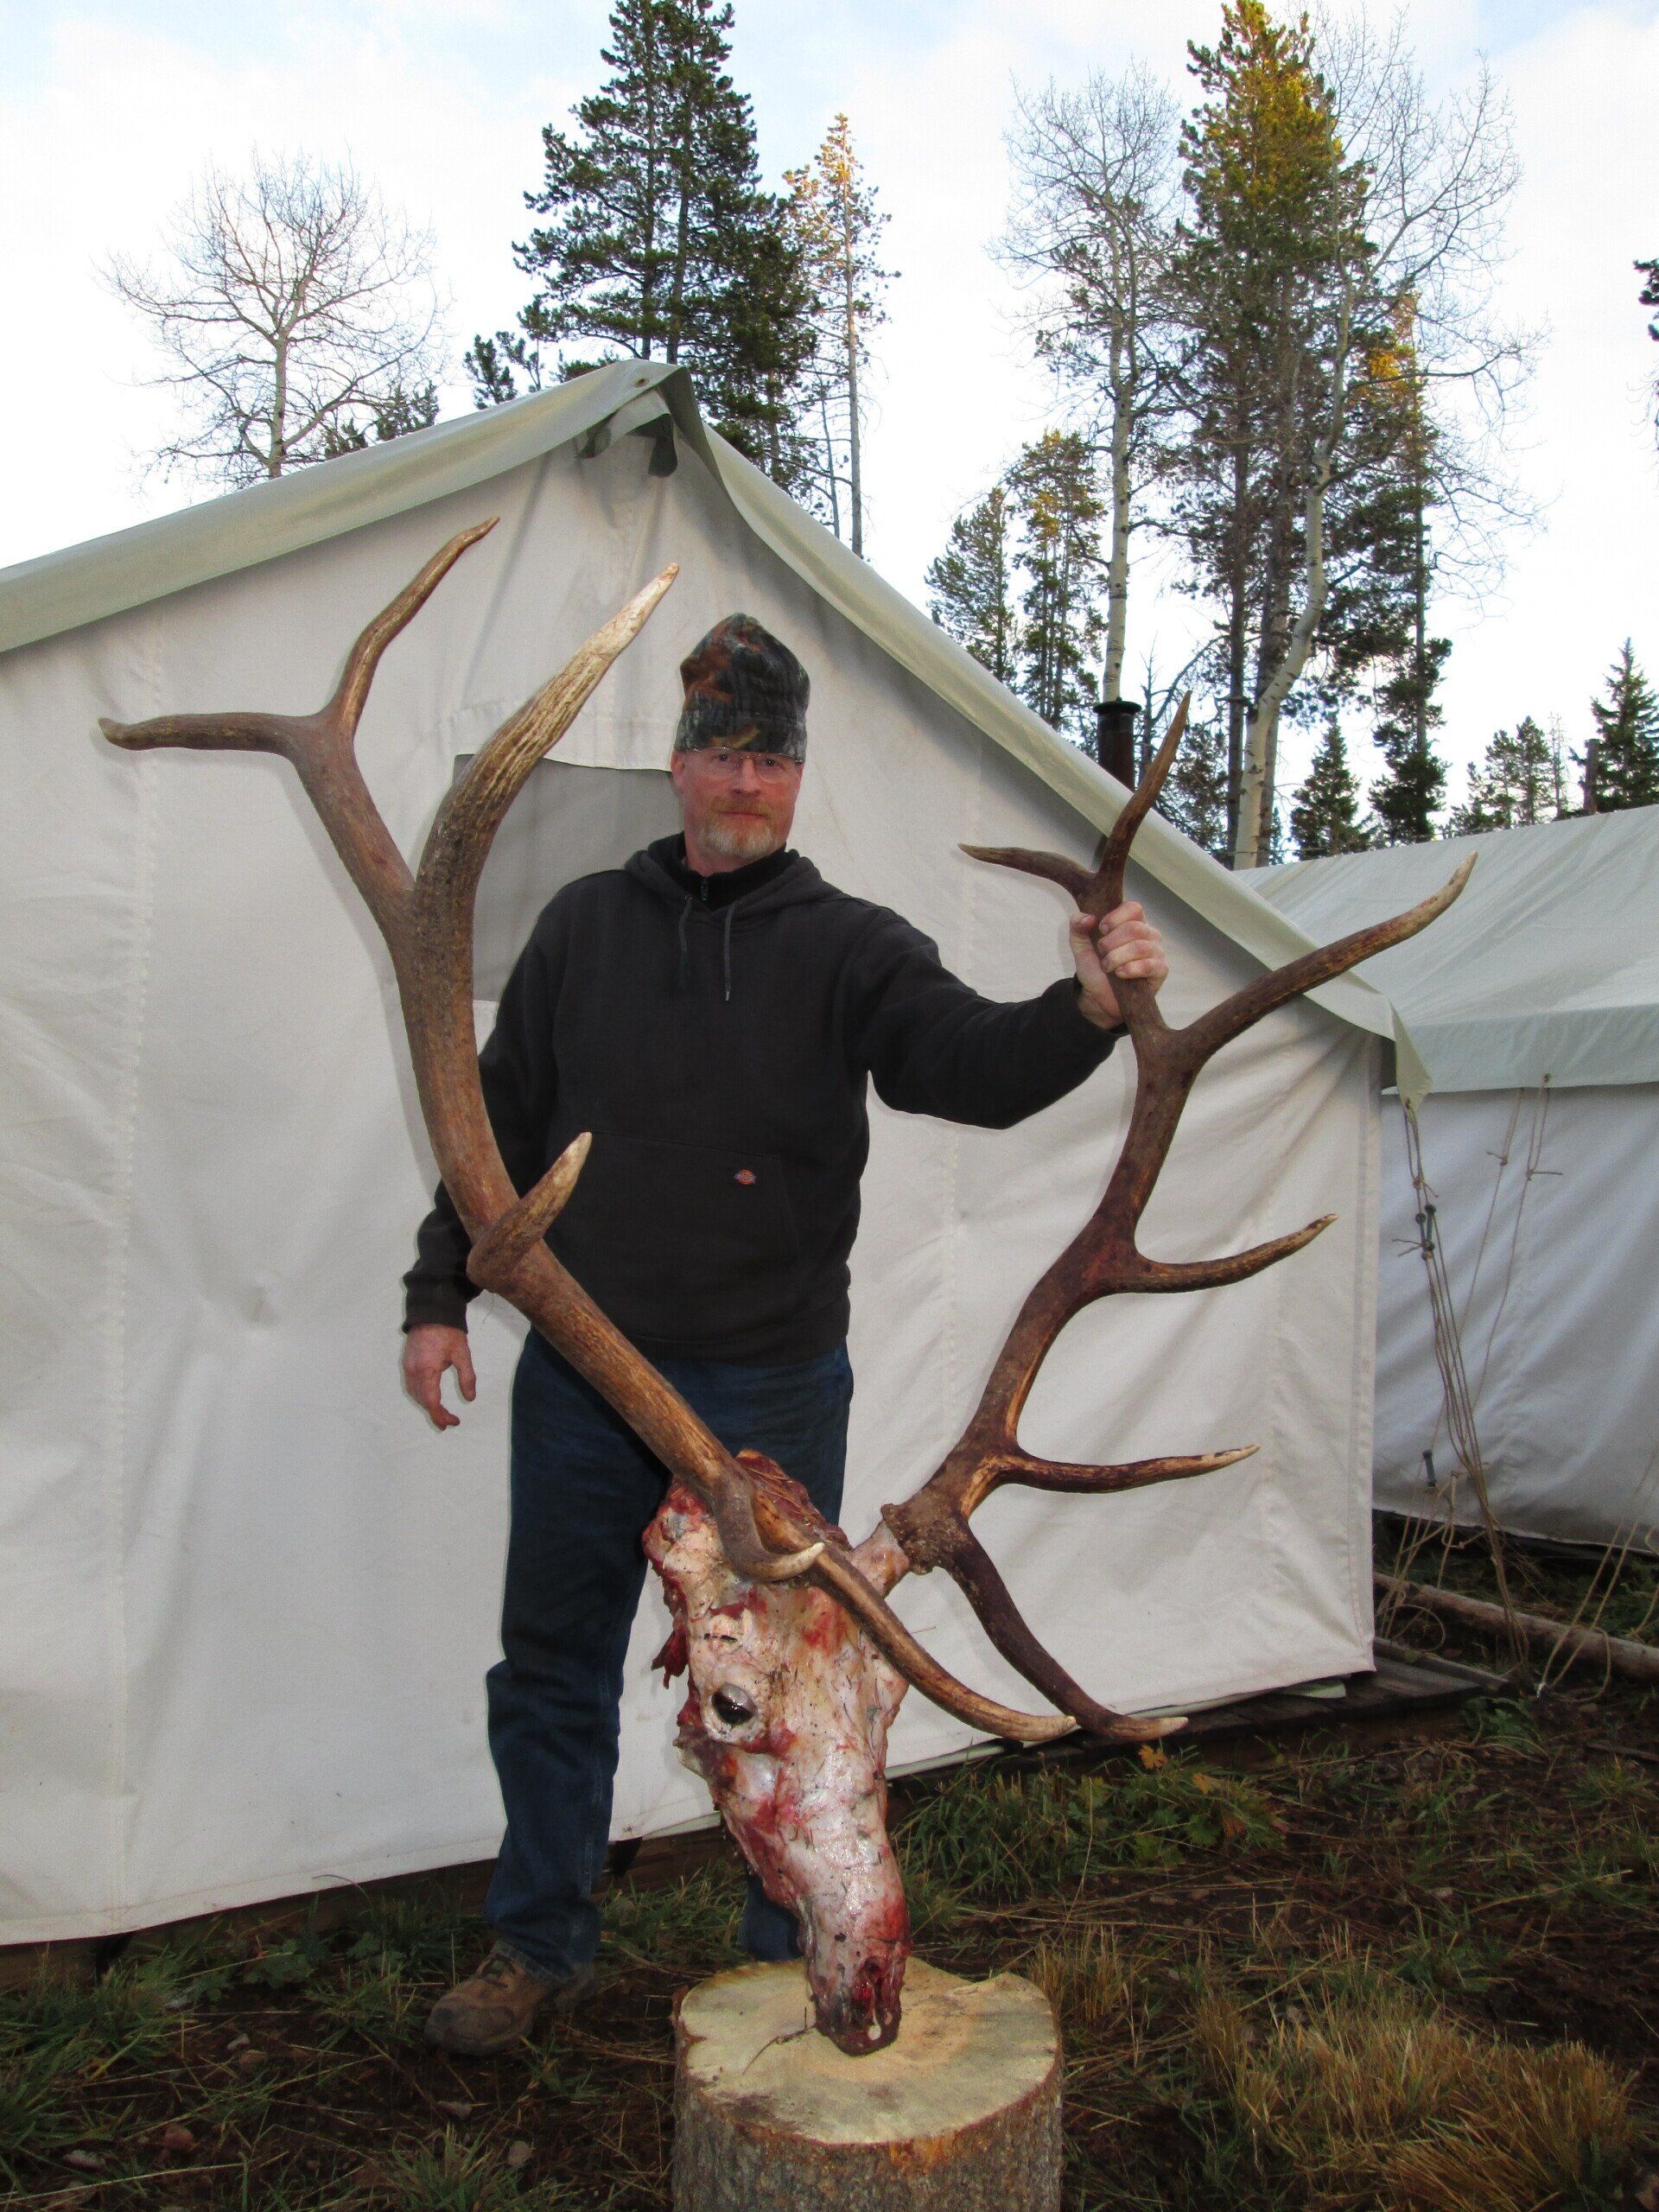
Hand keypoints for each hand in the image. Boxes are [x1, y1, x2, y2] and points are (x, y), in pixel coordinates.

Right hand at [402, 1324, 475, 1430]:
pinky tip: (430, 1397)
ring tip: (441, 1412)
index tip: (452, 1423)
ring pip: (414, 1394)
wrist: (431, 1312)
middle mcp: (413, 1370)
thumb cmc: (448, 1331)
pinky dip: (420, 1395)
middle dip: (435, 1413)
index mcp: (426, 1370)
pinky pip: (411, 1385)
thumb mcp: (462, 1354)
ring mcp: (407, 1366)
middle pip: (422, 1400)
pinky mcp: (407, 1362)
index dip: (441, 1416)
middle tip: (450, 1421)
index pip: (431, 1401)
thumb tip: (470, 1398)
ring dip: (427, 1405)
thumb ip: (467, 1377)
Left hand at [1069, 901, 1167, 1030]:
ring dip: (1117, 958)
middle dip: (1111, 943)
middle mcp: (1149, 934)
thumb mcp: (1080, 945)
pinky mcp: (1160, 970)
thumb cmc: (1095, 967)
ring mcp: (1157, 952)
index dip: (1115, 918)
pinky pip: (1148, 965)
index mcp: (1133, 922)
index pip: (1133, 908)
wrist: (1098, 996)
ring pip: (1140, 947)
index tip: (1102, 930)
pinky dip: (1130, 969)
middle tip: (1103, 954)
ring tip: (1108, 967)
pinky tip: (1120, 974)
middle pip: (1134, 928)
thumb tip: (1088, 917)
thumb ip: (1077, 925)